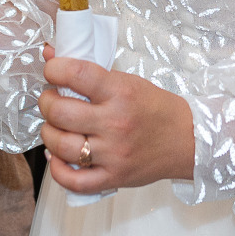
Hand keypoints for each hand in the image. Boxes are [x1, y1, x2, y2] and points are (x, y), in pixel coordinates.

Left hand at [37, 45, 194, 194]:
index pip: (76, 74)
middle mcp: (115, 123)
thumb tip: (50, 54)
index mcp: (120, 93)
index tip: (51, 70)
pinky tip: (57, 156)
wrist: (189, 140)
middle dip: (46, 103)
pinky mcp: (114, 178)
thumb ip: (88, 72)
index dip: (54, 69)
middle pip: (60, 112)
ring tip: (55, 127)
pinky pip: (74, 181)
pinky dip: (57, 169)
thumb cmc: (156, 109)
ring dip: (48, 134)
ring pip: (61, 146)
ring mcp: (114, 154)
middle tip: (51, 100)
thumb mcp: (127, 81)